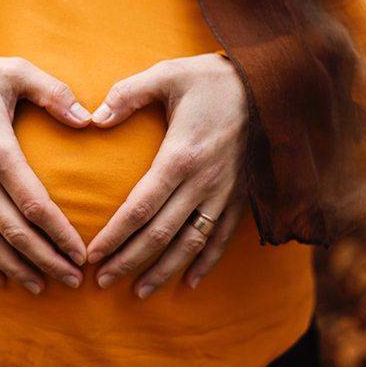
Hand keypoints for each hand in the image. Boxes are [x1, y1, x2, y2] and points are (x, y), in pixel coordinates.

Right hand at [0, 55, 90, 293]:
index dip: (60, 234)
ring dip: (16, 269)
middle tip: (74, 280)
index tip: (82, 253)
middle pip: (14, 233)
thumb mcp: (15, 70)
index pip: (35, 205)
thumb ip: (54, 92)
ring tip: (43, 287)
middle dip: (46, 261)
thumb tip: (89, 120)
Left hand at [87, 54, 248, 297]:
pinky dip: (206, 262)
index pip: (140, 208)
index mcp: (180, 156)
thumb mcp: (167, 74)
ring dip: (164, 270)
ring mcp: (225, 193)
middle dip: (130, 260)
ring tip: (139, 292)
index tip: (93, 255)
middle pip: (161, 233)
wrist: (272, 84)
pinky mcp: (241, 196)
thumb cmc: (212, 79)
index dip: (115, 235)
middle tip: (102, 281)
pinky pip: (222, 237)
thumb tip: (94, 118)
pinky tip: (189, 282)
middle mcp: (203, 182)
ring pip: (191, 243)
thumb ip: (127, 94)